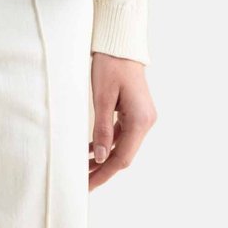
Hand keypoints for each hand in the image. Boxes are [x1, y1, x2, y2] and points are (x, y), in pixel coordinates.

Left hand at [88, 52, 156, 190]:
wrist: (120, 42)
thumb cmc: (111, 64)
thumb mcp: (102, 97)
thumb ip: (102, 129)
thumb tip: (99, 157)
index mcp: (141, 120)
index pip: (122, 158)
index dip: (104, 174)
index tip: (88, 185)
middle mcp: (145, 121)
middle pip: (124, 155)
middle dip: (103, 169)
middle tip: (82, 181)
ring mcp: (141, 116)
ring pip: (122, 145)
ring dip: (104, 157)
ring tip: (83, 168)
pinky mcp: (134, 111)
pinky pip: (122, 133)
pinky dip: (108, 142)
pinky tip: (91, 149)